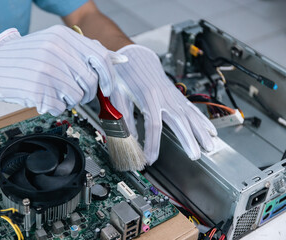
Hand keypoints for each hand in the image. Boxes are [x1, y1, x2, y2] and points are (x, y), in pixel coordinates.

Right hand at [0, 25, 124, 114]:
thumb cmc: (25, 57)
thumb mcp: (54, 44)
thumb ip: (81, 52)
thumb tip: (113, 62)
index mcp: (63, 38)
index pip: (100, 58)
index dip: (109, 76)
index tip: (108, 88)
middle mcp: (57, 52)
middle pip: (91, 82)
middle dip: (87, 92)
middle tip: (75, 91)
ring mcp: (48, 72)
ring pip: (78, 97)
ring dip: (69, 99)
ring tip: (54, 91)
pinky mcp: (39, 90)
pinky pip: (61, 107)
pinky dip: (55, 106)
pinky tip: (44, 96)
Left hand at [111, 45, 216, 164]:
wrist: (137, 57)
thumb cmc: (126, 75)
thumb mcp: (117, 94)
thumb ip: (123, 115)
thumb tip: (130, 137)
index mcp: (147, 96)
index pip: (153, 125)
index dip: (152, 144)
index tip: (150, 159)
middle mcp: (164, 97)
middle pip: (178, 120)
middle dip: (188, 139)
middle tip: (194, 156)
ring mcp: (173, 96)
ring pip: (190, 115)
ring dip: (201, 131)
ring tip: (210, 146)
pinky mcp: (177, 96)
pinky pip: (193, 109)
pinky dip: (203, 120)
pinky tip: (211, 130)